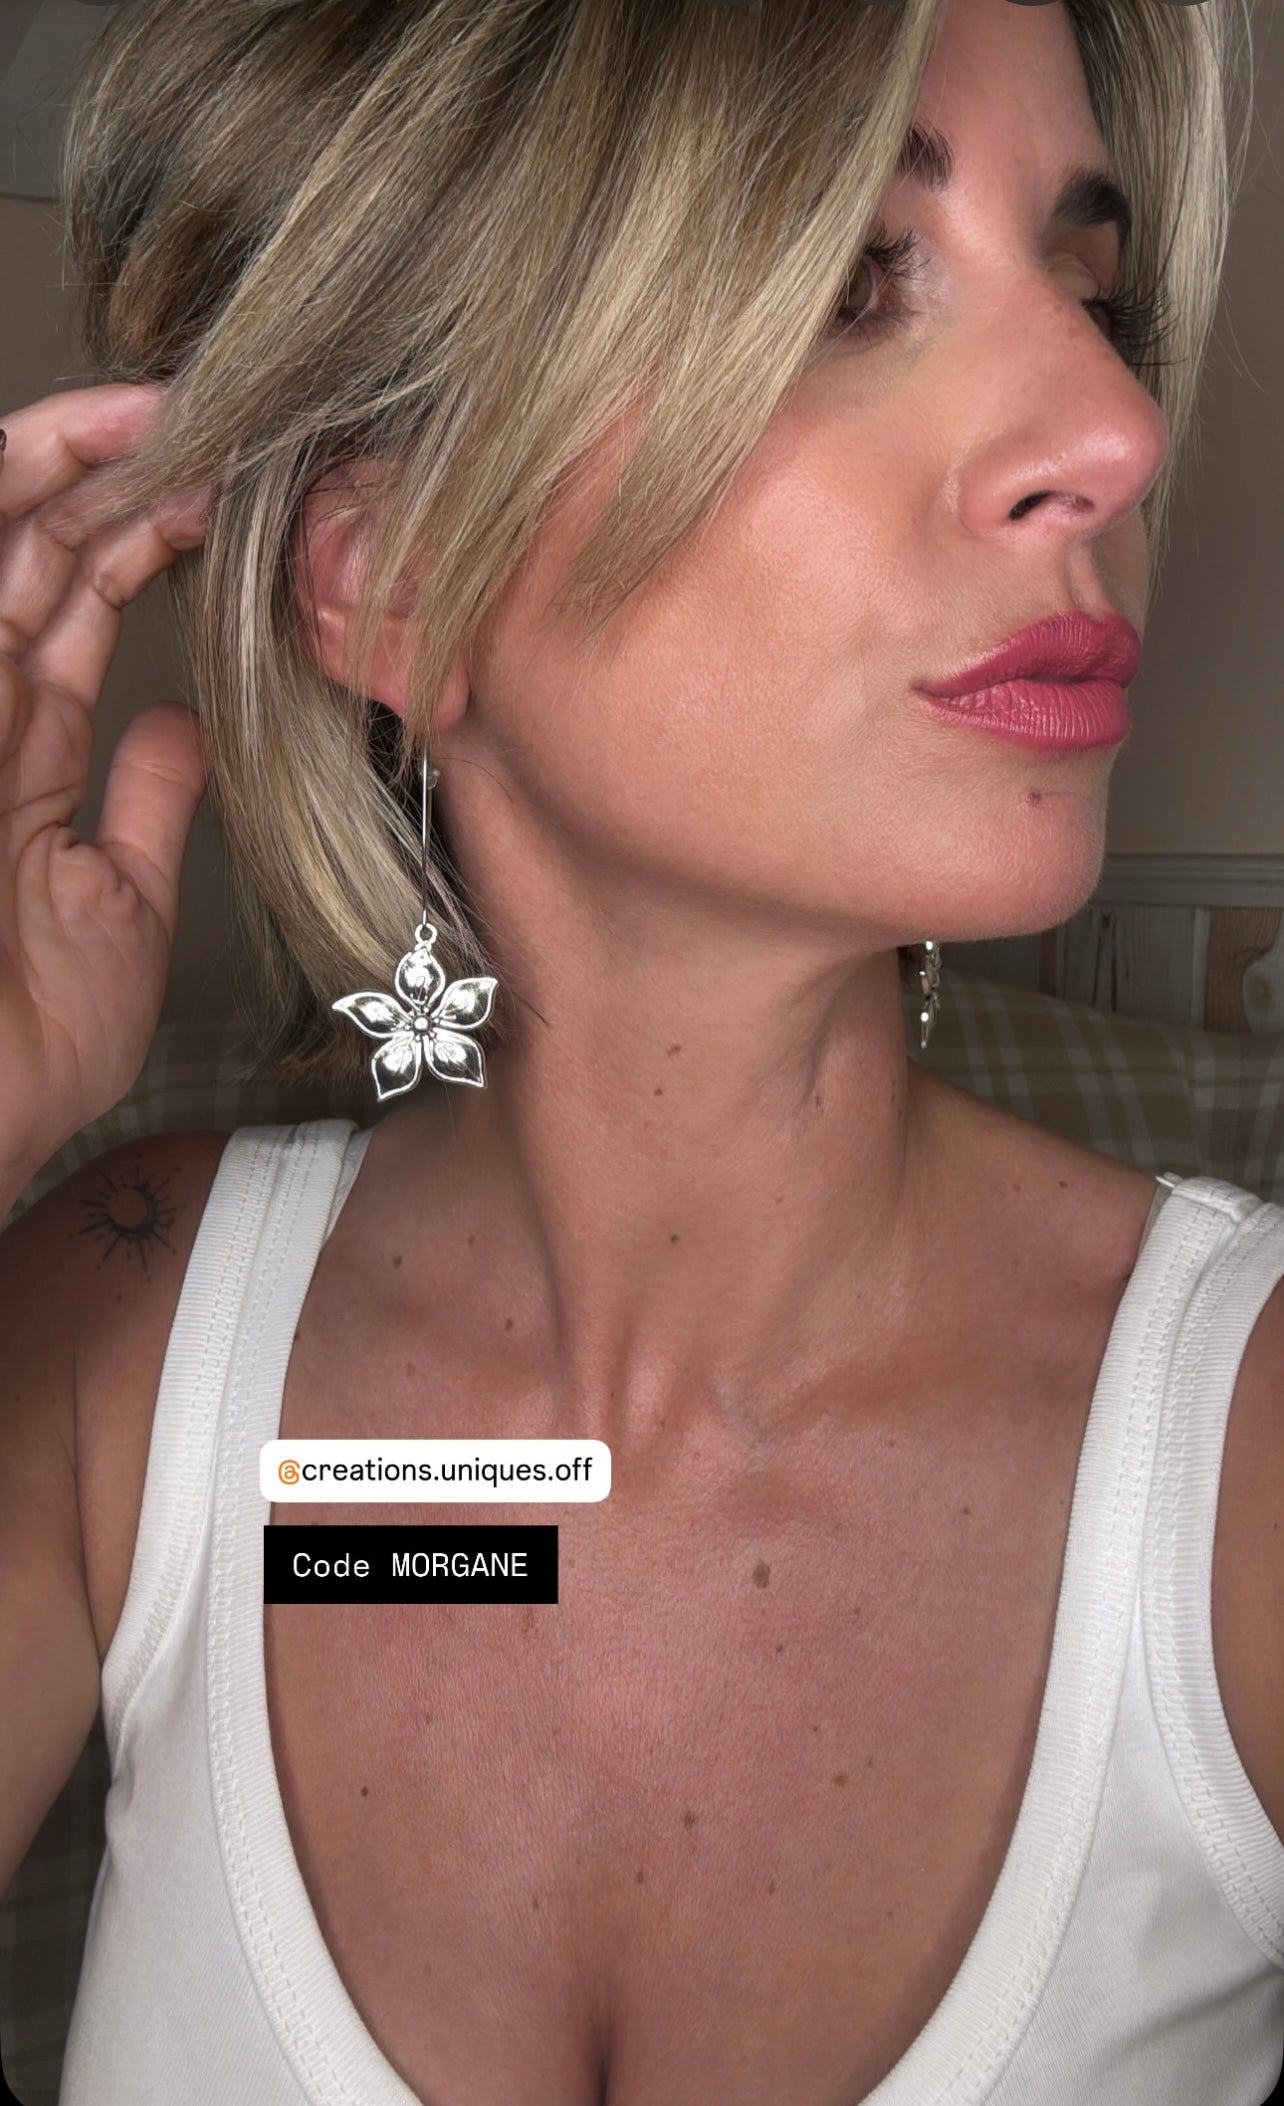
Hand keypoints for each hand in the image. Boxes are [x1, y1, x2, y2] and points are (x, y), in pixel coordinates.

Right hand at [0, 384, 210, 1187]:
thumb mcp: (117, 899)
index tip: (217, 481)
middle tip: (199, 412)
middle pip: (25, 546)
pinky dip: (7, 508)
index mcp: (15, 746)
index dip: (133, 526)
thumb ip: (145, 800)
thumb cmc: (30, 1033)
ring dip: (59, 466)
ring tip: (147, 411)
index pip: (64, 598)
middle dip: (107, 467)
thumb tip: (183, 724)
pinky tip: (54, 453)